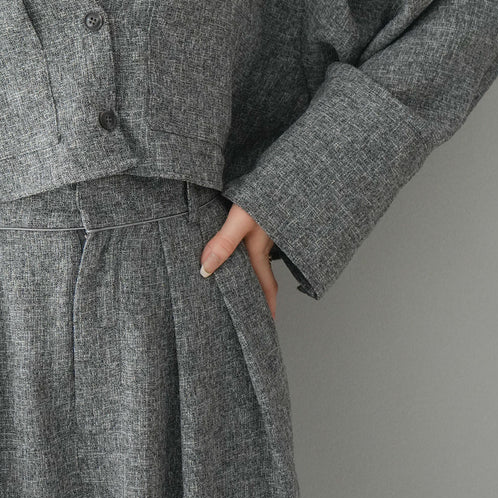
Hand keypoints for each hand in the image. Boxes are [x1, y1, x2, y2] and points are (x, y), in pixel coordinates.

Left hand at [198, 203, 279, 319]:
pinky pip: (250, 243)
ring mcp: (264, 232)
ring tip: (237, 287)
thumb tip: (205, 270)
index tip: (266, 328)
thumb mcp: (242, 218)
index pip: (265, 288)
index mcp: (259, 251)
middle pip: (260, 277)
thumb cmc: (266, 193)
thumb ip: (224, 243)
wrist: (292, 169)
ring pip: (255, 260)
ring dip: (249, 275)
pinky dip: (242, 253)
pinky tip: (231, 250)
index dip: (265, 310)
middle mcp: (263, 245)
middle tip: (249, 315)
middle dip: (257, 297)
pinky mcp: (260, 218)